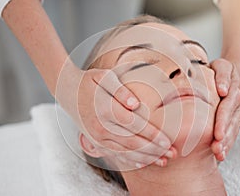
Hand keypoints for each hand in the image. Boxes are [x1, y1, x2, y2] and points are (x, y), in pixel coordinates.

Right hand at [59, 66, 175, 168]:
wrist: (66, 90)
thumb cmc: (89, 82)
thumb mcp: (103, 76)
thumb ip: (120, 89)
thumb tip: (135, 104)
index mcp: (105, 108)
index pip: (134, 125)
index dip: (152, 135)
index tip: (167, 142)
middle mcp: (100, 126)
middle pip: (132, 142)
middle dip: (154, 150)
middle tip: (172, 154)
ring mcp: (97, 137)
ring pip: (125, 152)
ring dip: (145, 158)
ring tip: (163, 161)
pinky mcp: (95, 142)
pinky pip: (114, 154)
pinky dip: (129, 160)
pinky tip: (142, 163)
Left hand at [210, 59, 239, 160]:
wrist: (232, 73)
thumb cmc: (219, 70)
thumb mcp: (219, 66)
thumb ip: (221, 76)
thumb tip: (222, 90)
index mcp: (233, 88)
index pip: (227, 106)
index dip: (223, 121)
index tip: (218, 134)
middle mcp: (239, 101)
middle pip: (231, 121)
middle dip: (224, 136)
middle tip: (216, 148)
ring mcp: (239, 111)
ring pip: (234, 128)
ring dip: (227, 143)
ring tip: (219, 154)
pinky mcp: (237, 118)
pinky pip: (234, 131)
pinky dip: (228, 144)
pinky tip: (221, 154)